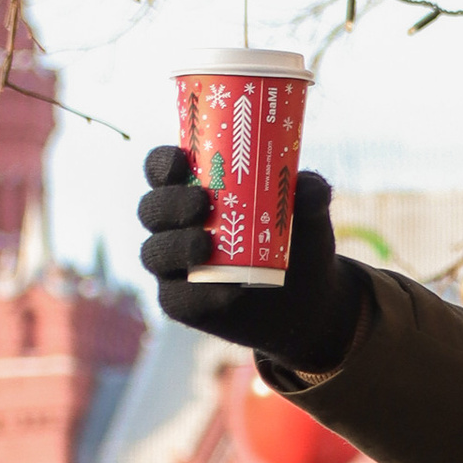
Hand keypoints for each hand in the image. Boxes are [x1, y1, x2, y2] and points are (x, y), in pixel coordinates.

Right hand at [136, 148, 366, 371]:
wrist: (310, 298)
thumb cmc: (299, 242)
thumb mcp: (310, 215)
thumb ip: (311, 194)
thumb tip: (305, 186)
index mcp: (193, 191)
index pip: (162, 170)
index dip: (163, 163)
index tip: (182, 159)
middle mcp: (175, 226)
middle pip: (152, 209)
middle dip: (169, 203)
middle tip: (200, 203)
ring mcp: (175, 266)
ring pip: (154, 252)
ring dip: (175, 246)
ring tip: (204, 244)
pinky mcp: (182, 303)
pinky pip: (175, 298)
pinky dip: (195, 294)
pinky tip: (222, 291)